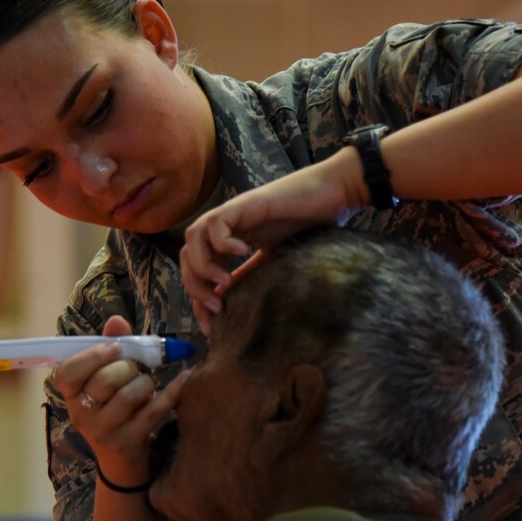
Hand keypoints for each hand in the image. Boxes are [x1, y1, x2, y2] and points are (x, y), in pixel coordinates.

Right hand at [54, 316, 187, 486]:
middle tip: (136, 370)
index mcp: (71, 395)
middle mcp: (82, 415)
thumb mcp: (105, 380)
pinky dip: (173, 391)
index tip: (114, 348)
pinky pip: (155, 410)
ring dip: (147, 382)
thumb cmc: (114, 409)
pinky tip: (184, 378)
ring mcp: (104, 432)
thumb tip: (116, 320)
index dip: (92, 356)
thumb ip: (109, 348)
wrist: (121, 462)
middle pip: (106, 379)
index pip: (67, 373)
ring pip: (131, 394)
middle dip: (129, 367)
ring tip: (148, 385)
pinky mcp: (129, 443)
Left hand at [180, 151, 365, 333]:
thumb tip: (238, 309)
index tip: (210, 326)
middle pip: (187, 256)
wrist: (333, 194)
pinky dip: (221, 242)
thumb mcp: (277, 260)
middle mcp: (227, 229)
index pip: (199, 271)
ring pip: (193, 238)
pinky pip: (216, 223)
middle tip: (217, 306)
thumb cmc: (312, 225)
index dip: (198, 299)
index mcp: (231, 243)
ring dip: (203, 266)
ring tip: (226, 282)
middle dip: (195, 286)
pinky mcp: (244, 204)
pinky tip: (242, 252)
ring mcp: (233, 215)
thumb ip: (254, 276)